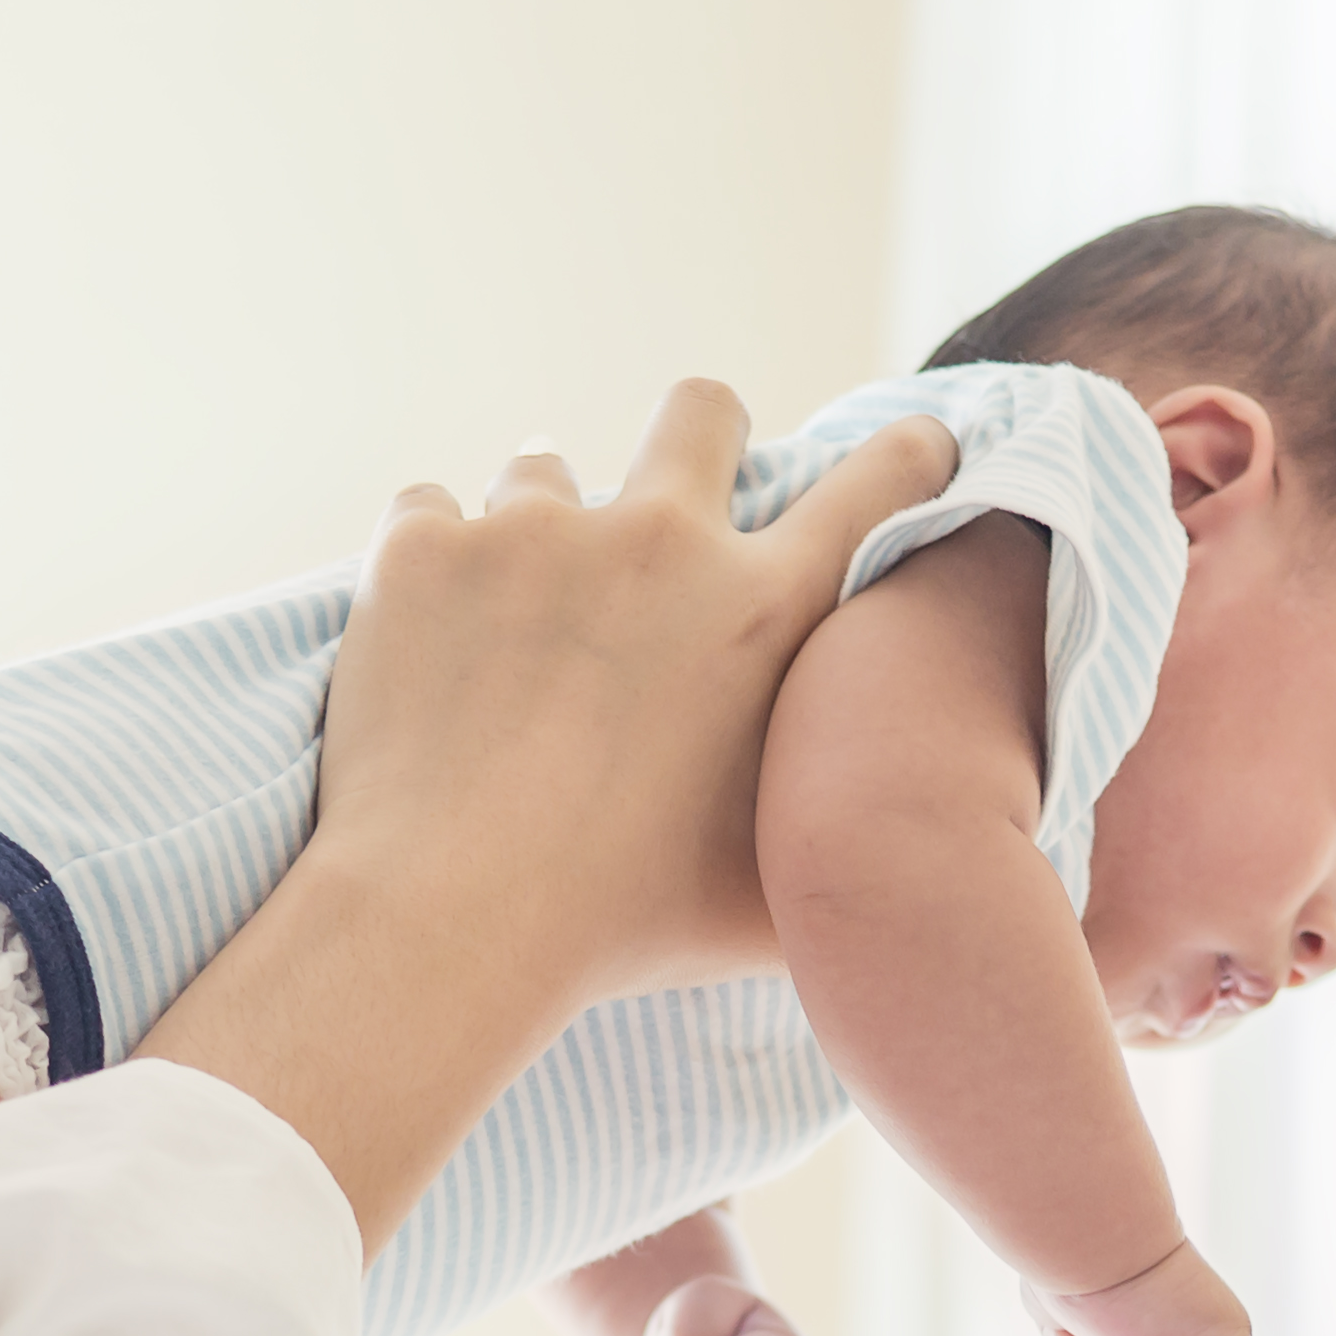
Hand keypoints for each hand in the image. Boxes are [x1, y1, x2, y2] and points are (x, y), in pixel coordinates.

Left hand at [309, 389, 960, 1003]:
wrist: (449, 919)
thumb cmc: (622, 926)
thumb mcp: (775, 888)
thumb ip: (837, 830)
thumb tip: (893, 839)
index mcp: (763, 611)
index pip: (874, 486)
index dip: (904, 454)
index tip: (911, 444)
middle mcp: (658, 542)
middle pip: (701, 410)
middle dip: (698, 438)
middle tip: (665, 510)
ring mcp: (531, 532)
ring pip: (544, 469)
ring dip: (538, 532)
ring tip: (512, 625)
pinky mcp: (423, 550)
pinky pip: (429, 512)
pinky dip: (431, 567)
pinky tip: (425, 642)